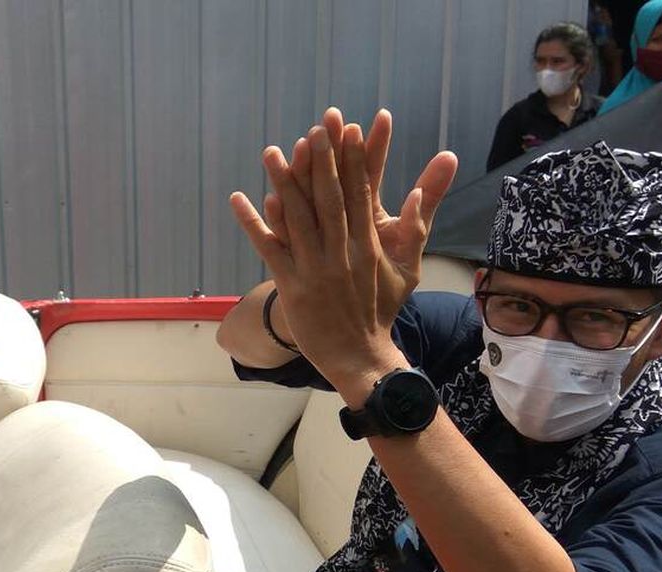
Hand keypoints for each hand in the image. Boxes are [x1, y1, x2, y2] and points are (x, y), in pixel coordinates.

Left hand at [229, 111, 455, 401]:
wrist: (359, 354)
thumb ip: (416, 226)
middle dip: (322, 160)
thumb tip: (423, 192)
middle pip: (329, 197)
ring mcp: (315, 268)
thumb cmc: (382, 308)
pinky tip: (238, 199)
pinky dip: (253, 223)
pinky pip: (268, 248)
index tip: (348, 129)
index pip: (361, 192)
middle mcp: (342, 251)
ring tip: (272, 152)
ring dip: (283, 183)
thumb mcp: (408, 267)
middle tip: (314, 126)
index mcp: (369, 244)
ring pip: (297, 218)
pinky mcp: (292, 285)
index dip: (353, 159)